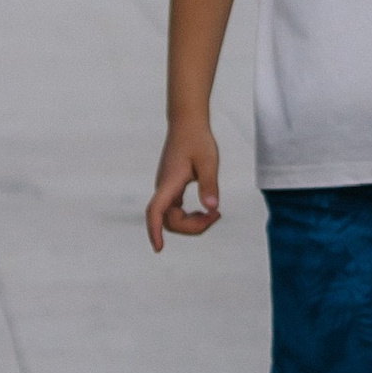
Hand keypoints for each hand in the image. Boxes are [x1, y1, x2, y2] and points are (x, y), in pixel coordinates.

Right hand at [147, 123, 219, 248]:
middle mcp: (163, 188)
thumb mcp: (208, 162)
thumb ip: (209, 184)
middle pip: (169, 221)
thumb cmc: (198, 139)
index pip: (155, 212)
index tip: (159, 249)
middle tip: (217, 216)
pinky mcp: (170, 187)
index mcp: (169, 183)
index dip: (154, 231)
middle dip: (192, 227)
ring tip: (214, 214)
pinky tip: (207, 210)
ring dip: (192, 222)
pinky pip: (175, 210)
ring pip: (172, 217)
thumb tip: (212, 208)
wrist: (187, 123)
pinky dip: (190, 216)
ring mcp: (165, 188)